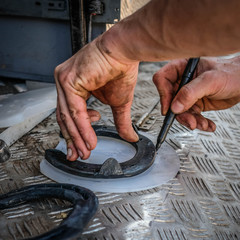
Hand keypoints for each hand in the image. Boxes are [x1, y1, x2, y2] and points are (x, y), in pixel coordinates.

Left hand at [55, 38, 138, 160]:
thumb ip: (120, 121)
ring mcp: (65, 81)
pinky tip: (90, 141)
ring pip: (67, 117)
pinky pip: (74, 111)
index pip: (69, 115)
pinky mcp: (68, 80)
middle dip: (72, 140)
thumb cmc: (120, 70)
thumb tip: (130, 137)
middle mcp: (66, 84)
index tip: (83, 147)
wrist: (125, 51)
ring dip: (77, 138)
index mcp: (75, 87)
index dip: (76, 133)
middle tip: (78, 155)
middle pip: (64, 118)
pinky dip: (83, 128)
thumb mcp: (119, 103)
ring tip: (85, 152)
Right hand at [153, 56, 239, 130]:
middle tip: (190, 120)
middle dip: (180, 113)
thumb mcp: (211, 80)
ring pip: (180, 111)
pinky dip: (199, 122)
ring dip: (190, 120)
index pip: (163, 79)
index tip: (169, 108)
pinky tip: (207, 124)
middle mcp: (183, 81)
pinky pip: (191, 116)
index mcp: (182, 68)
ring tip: (202, 124)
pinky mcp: (196, 104)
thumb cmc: (232, 73)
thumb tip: (174, 107)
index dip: (163, 93)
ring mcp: (189, 94)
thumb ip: (191, 92)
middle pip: (170, 99)